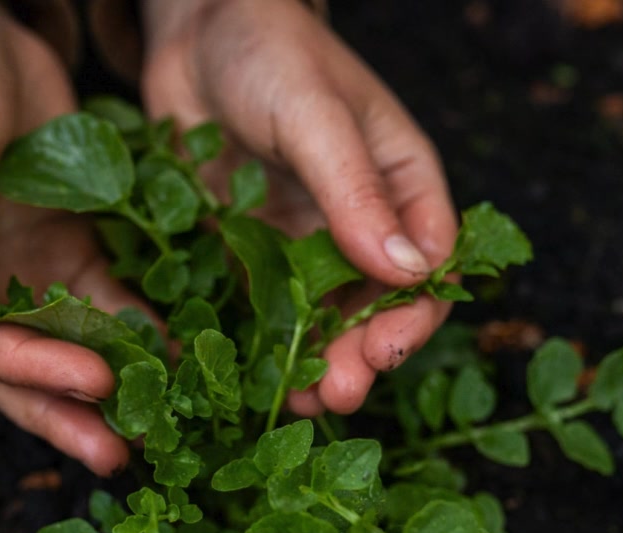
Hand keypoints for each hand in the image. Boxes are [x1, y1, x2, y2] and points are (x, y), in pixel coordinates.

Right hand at [0, 0, 146, 473]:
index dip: (29, 366)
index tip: (92, 381)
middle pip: (15, 367)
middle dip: (65, 412)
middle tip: (120, 454)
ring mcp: (19, 272)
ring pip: (63, 347)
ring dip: (104, 391)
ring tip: (155, 431)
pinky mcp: (64, 252)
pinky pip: (102, 303)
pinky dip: (134, 334)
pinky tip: (176, 359)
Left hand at [141, 0, 459, 416]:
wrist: (195, 30)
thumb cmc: (271, 53)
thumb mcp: (318, 115)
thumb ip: (356, 190)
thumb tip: (411, 271)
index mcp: (402, 185)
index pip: (427, 266)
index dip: (411, 316)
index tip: (382, 350)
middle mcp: (360, 222)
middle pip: (373, 306)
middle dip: (358, 355)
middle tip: (334, 395)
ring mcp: (303, 241)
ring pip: (319, 319)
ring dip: (311, 363)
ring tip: (295, 405)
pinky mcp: (251, 249)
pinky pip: (261, 306)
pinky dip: (257, 342)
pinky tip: (242, 374)